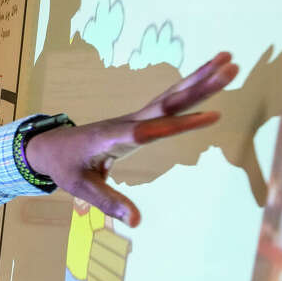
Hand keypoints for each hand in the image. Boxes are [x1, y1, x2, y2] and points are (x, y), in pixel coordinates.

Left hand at [25, 52, 238, 225]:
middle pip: (167, 104)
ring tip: (229, 59)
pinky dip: (189, 86)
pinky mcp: (139, 119)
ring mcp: (134, 118)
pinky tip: (210, 72)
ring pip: (171, 96)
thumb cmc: (65, 168)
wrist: (50, 147)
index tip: (211, 116)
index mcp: (111, 138)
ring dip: (200, 78)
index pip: (148, 132)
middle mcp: (126, 123)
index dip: (177, 126)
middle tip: (230, 69)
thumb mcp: (81, 188)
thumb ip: (108, 202)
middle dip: (199, 88)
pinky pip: (167, 101)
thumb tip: (136, 221)